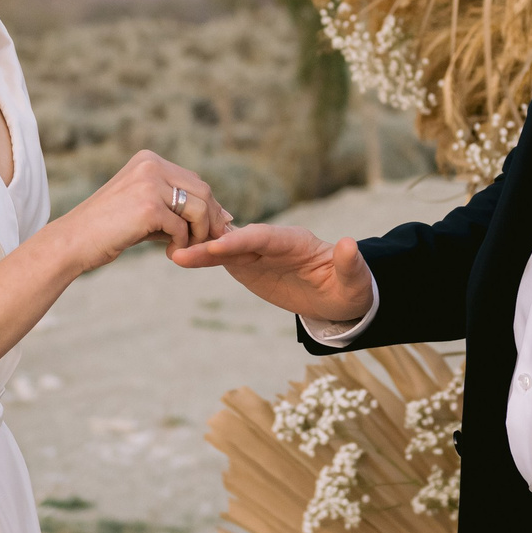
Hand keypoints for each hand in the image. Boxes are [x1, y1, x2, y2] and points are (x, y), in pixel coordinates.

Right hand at [49, 150, 230, 271]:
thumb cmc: (109, 229)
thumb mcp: (145, 209)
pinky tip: (169, 254)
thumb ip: (178, 208)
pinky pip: (182, 228)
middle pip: (202, 191)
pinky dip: (181, 244)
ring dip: (199, 233)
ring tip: (186, 249)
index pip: (194, 181)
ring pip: (198, 209)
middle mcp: (150, 165)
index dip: (207, 207)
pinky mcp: (149, 207)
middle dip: (209, 220)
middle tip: (205, 243)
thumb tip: (224, 215)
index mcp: (148, 160)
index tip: (211, 229)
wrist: (73, 241)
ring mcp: (149, 184)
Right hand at [168, 222, 373, 324]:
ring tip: (175, 256)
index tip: (220, 245)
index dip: (242, 240)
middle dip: (213, 244)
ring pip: (226, 248)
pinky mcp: (248, 266)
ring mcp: (257, 253)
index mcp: (295, 240)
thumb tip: (349, 244)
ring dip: (202, 251)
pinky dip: (203, 259)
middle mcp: (272, 242)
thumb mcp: (355, 279)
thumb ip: (350, 263)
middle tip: (184, 249)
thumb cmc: (350, 286)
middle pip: (239, 239)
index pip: (265, 237)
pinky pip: (222, 260)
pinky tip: (181, 259)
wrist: (339, 296)